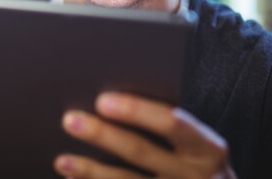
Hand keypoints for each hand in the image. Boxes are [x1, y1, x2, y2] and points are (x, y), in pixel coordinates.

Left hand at [53, 92, 236, 178]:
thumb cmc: (200, 163)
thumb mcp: (200, 146)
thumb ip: (171, 127)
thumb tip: (111, 101)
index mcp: (209, 148)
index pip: (172, 123)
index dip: (136, 111)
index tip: (102, 100)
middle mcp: (197, 176)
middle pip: (141, 151)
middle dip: (102, 135)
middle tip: (70, 120)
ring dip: (91, 171)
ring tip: (62, 160)